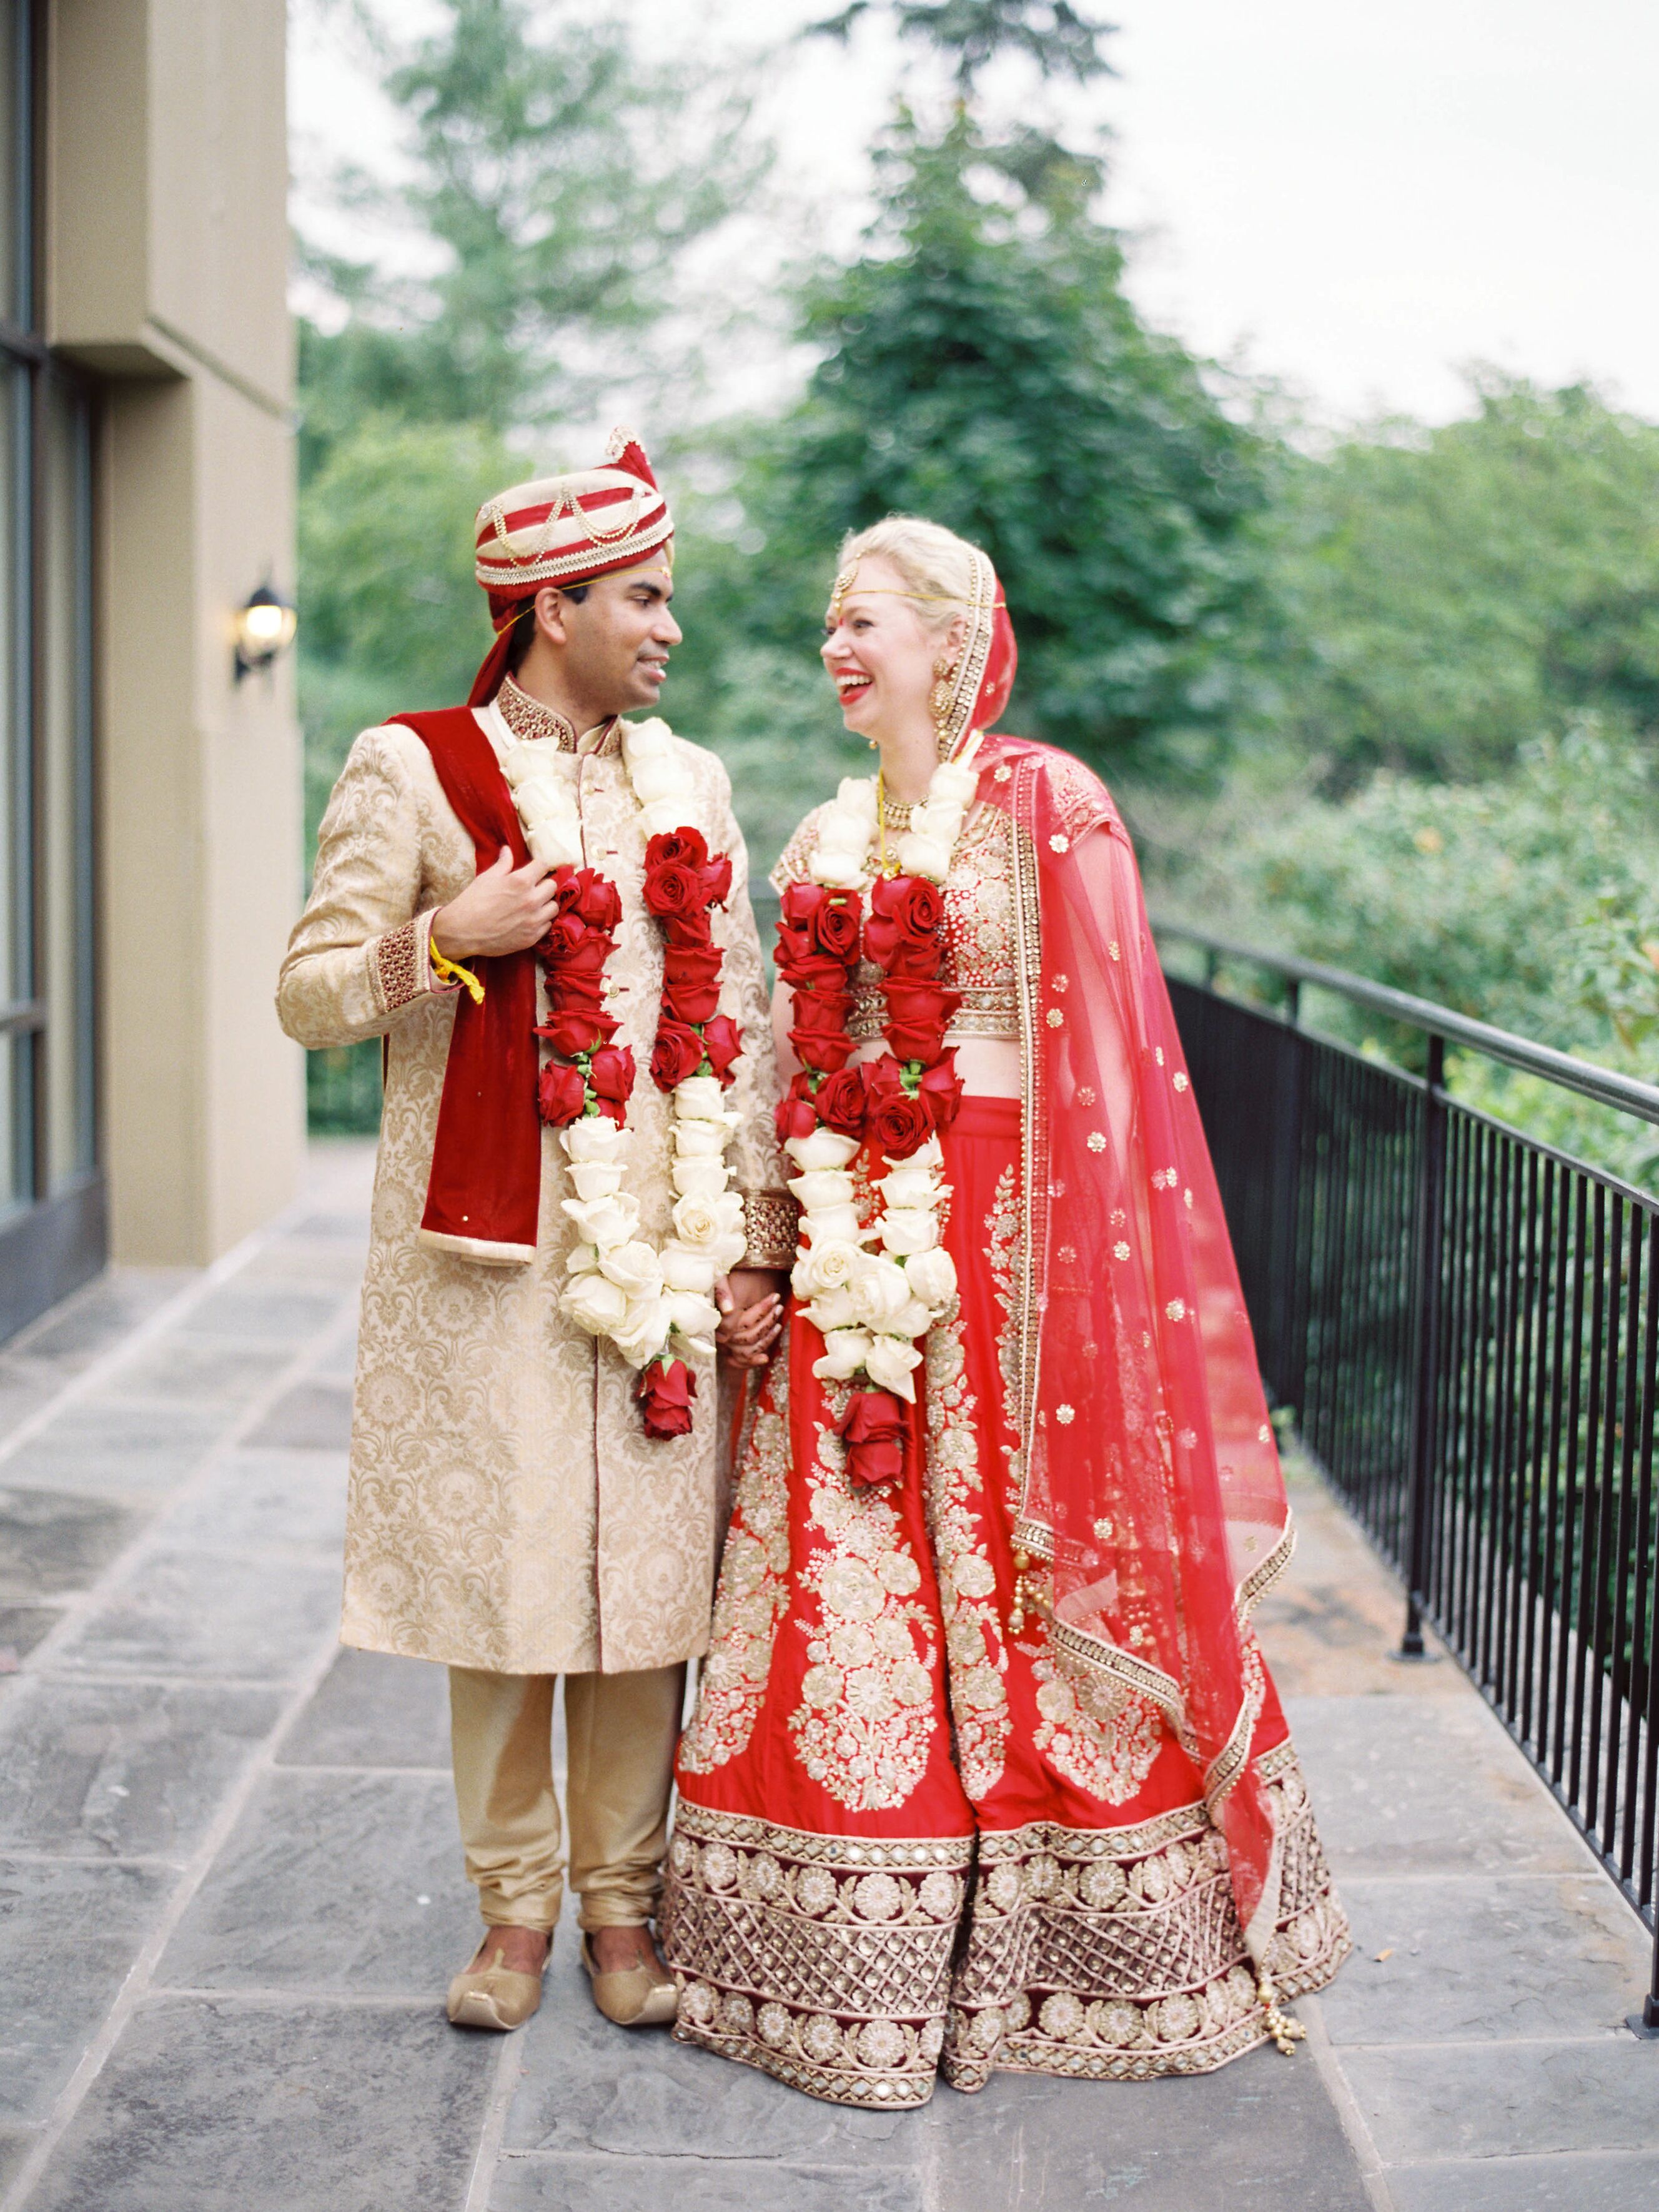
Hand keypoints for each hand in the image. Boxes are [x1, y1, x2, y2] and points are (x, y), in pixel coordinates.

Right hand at [432, 847, 559, 959]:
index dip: (538, 866)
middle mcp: (531, 900)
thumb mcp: (486, 878)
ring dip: (546, 903)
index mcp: (521, 881)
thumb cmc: (472, 902)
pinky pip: (548, 925)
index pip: (543, 866)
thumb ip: (503, 864)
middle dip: (544, 884)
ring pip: (554, 907)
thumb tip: (507, 850)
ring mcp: (534, 920)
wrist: (462, 932)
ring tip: (534, 905)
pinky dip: (541, 921)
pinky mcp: (532, 937)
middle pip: (552, 886)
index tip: (534, 870)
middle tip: (533, 888)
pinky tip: (530, 920)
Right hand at [715, 1269, 785, 1368]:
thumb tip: (729, 1309)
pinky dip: (752, 1362)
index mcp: (715, 1318)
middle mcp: (718, 1334)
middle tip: (779, 1306)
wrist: (716, 1290)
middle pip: (748, 1335)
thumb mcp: (717, 1279)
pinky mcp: (729, 1352)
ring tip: (778, 1324)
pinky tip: (765, 1358)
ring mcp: (724, 1345)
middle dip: (768, 1321)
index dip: (761, 1309)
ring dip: (767, 1338)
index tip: (775, 1297)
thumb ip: (721, 1291)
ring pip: (748, 1349)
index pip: (742, 1319)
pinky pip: (739, 1362)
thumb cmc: (718, 1281)